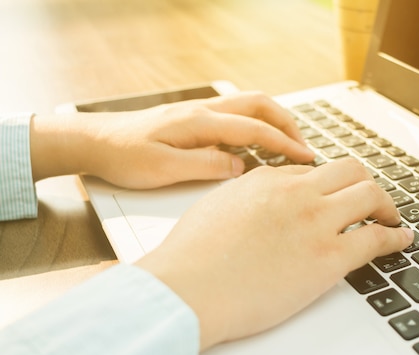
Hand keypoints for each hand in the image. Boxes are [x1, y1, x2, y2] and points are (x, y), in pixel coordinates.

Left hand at [29, 91, 314, 187]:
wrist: (96, 140)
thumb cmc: (124, 156)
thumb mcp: (163, 169)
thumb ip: (205, 166)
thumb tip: (241, 166)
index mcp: (199, 122)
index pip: (255, 128)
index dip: (285, 143)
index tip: (306, 158)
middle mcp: (203, 110)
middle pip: (260, 104)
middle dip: (288, 124)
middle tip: (303, 148)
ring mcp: (199, 111)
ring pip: (250, 105)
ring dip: (274, 121)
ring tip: (287, 146)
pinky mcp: (195, 118)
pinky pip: (236, 114)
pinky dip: (256, 125)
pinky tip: (257, 145)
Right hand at [135, 158, 412, 349]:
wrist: (189, 289)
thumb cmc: (193, 255)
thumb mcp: (218, 204)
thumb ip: (249, 193)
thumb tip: (268, 195)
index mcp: (269, 179)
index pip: (316, 171)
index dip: (332, 184)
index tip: (339, 194)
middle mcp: (297, 193)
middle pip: (352, 171)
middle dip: (366, 184)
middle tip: (373, 200)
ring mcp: (316, 222)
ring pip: (371, 196)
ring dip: (387, 206)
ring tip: (392, 218)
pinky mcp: (329, 258)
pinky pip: (377, 239)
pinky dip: (396, 237)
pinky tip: (402, 239)